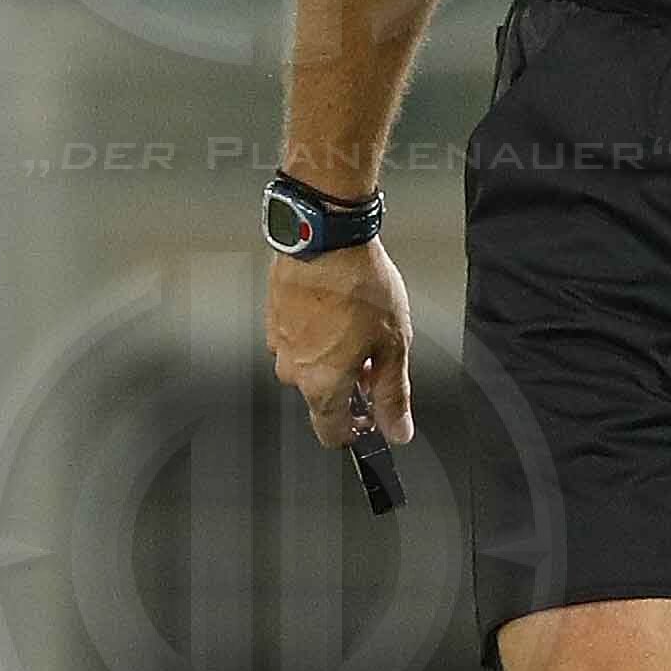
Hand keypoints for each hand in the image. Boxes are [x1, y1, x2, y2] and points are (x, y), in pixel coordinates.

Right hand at [267, 240, 416, 449]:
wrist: (325, 236)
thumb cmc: (358, 286)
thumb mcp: (393, 346)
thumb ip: (393, 394)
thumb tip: (398, 430)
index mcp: (321, 385)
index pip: (331, 433)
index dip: (356, 431)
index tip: (373, 418)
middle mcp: (293, 369)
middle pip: (321, 396)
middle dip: (348, 384)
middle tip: (374, 357)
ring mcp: (279, 341)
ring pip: (307, 364)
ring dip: (330, 357)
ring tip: (357, 325)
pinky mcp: (273, 314)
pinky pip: (296, 337)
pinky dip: (315, 332)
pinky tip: (337, 309)